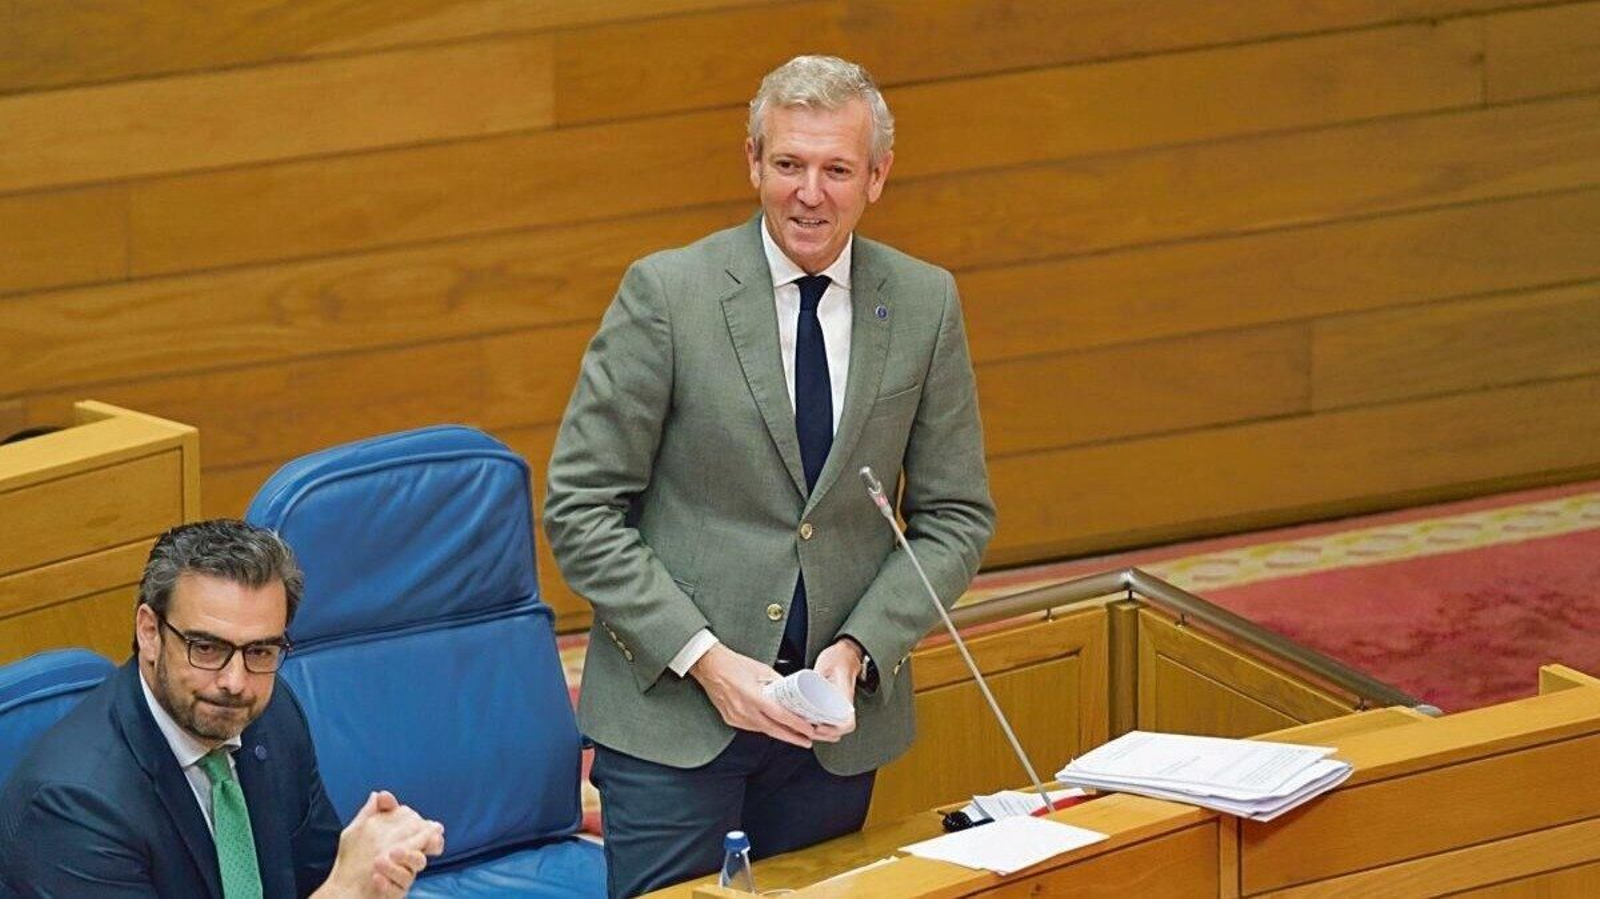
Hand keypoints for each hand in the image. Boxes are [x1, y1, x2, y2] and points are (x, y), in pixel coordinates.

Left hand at [318, 790, 445, 898]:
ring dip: (403, 861)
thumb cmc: (352, 858)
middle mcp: (406, 859)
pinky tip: (376, 878)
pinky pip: (399, 889)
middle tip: (407, 839)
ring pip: (416, 867)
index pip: (424, 833)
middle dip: (425, 843)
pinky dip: (388, 883)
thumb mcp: (357, 831)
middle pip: (425, 848)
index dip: (432, 830)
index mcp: (402, 842)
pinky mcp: (395, 892)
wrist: (341, 888)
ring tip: (379, 861)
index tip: (434, 826)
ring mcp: (403, 876)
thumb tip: (381, 794)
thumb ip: (371, 813)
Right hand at [689, 644, 825, 746]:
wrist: (709, 666)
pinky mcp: (731, 720)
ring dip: (778, 733)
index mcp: (753, 697)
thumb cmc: (732, 664)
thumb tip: (791, 690)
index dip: (796, 725)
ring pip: (763, 730)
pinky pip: (752, 728)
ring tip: (794, 734)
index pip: (780, 716)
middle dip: (792, 737)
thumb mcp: (762, 670)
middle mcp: (744, 711)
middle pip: (773, 730)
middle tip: (806, 741)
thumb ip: (777, 682)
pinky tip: (773, 727)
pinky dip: (764, 727)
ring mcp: (736, 717)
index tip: (808, 730)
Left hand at [812, 640, 860, 739]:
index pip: (847, 721)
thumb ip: (814, 678)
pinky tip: (811, 721)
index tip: (819, 726)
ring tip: (808, 729)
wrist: (847, 652)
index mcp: (845, 694)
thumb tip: (801, 690)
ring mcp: (843, 704)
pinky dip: (823, 724)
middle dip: (824, 735)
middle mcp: (846, 703)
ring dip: (823, 732)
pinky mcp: (837, 703)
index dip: (833, 729)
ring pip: (837, 727)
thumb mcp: (824, 665)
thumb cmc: (838, 656)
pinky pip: (832, 719)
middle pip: (840, 730)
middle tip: (808, 730)